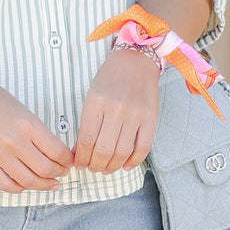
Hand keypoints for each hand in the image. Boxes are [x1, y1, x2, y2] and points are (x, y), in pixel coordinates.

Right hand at [0, 79, 73, 192]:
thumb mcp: (24, 111)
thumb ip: (38, 133)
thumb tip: (55, 153)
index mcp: (29, 125)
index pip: (58, 152)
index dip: (68, 161)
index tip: (69, 161)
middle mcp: (15, 142)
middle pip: (47, 169)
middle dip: (59, 173)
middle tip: (62, 173)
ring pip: (29, 181)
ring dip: (44, 184)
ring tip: (50, 183)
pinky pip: (7, 185)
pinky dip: (20, 188)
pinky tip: (26, 184)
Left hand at [73, 47, 160, 172]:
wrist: (136, 60)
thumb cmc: (110, 79)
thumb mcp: (91, 96)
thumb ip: (86, 124)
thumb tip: (78, 152)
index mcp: (96, 103)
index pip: (86, 141)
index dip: (81, 158)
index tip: (79, 164)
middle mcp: (115, 110)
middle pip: (103, 150)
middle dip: (95, 166)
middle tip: (92, 168)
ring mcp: (135, 114)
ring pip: (122, 152)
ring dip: (112, 166)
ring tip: (106, 168)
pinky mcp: (151, 118)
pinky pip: (143, 147)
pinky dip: (134, 161)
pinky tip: (126, 166)